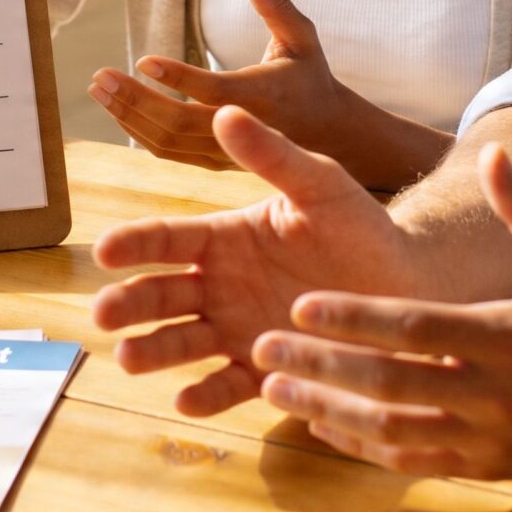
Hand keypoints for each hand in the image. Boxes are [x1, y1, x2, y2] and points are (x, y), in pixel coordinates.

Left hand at [87, 0, 450, 188]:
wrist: (328, 135)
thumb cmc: (311, 77)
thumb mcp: (302, 38)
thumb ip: (277, 6)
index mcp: (263, 96)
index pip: (213, 90)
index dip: (178, 77)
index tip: (143, 60)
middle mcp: (242, 130)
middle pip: (179, 122)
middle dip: (135, 100)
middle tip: (101, 77)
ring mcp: (226, 152)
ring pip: (168, 142)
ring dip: (128, 116)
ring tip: (99, 89)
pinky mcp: (215, 162)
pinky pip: (169, 153)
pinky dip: (139, 133)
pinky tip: (118, 109)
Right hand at [91, 107, 428, 415]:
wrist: (408, 283)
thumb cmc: (362, 227)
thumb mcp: (319, 184)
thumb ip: (272, 155)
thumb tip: (224, 112)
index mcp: (225, 239)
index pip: (167, 239)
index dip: (134, 244)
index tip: (104, 251)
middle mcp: (221, 287)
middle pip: (160, 295)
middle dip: (128, 304)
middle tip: (103, 314)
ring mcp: (237, 331)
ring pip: (181, 343)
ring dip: (152, 351)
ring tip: (128, 358)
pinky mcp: (263, 371)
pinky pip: (227, 385)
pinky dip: (205, 395)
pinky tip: (186, 399)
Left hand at [251, 144, 511, 480]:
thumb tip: (492, 150)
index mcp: (510, 335)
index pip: (416, 327)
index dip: (354, 319)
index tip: (299, 308)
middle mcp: (499, 392)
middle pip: (392, 384)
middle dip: (321, 369)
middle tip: (260, 350)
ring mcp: (493, 439)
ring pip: (394, 431)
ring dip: (329, 412)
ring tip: (273, 391)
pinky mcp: (489, 469)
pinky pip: (413, 463)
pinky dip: (362, 447)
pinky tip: (322, 425)